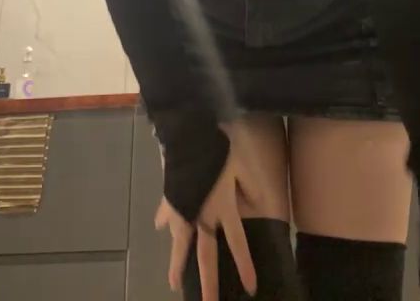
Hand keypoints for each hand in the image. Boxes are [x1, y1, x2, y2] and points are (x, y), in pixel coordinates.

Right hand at [154, 149, 257, 298]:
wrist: (189, 134)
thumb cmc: (220, 148)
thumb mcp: (243, 165)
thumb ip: (251, 187)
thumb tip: (259, 206)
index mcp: (223, 208)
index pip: (237, 243)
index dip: (244, 266)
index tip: (250, 288)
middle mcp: (202, 215)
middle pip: (206, 254)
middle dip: (208, 282)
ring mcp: (184, 207)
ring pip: (180, 243)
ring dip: (177, 264)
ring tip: (173, 283)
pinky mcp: (171, 196)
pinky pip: (167, 212)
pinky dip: (163, 220)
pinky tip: (159, 228)